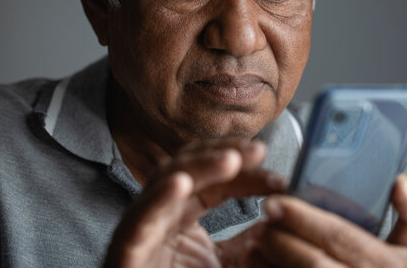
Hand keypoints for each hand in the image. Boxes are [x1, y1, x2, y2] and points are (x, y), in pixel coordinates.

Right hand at [104, 139, 286, 267]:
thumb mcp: (226, 265)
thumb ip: (249, 244)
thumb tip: (280, 222)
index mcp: (184, 213)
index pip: (217, 181)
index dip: (247, 172)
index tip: (280, 179)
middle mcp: (164, 212)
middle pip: (192, 168)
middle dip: (225, 154)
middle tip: (258, 150)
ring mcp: (144, 225)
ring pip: (167, 181)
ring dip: (199, 167)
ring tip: (230, 159)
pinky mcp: (127, 247)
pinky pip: (141, 218)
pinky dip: (159, 198)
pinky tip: (180, 184)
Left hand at [249, 175, 406, 266]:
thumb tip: (401, 183)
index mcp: (388, 265)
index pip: (340, 238)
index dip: (305, 218)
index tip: (279, 201)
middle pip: (312, 262)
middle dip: (281, 237)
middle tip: (265, 216)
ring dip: (272, 258)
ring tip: (258, 238)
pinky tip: (257, 260)